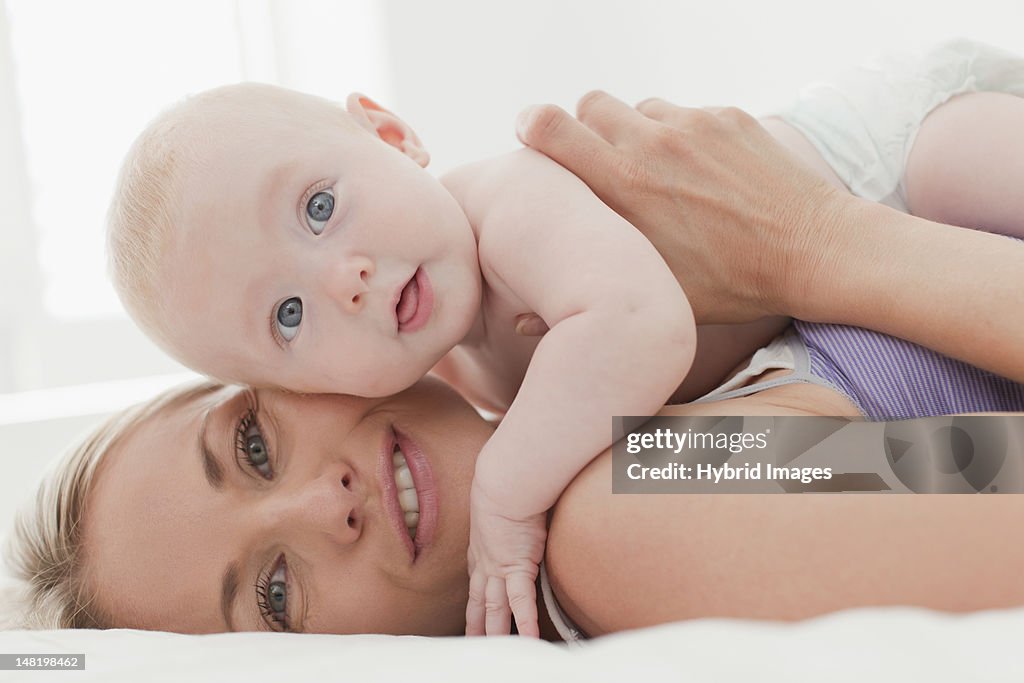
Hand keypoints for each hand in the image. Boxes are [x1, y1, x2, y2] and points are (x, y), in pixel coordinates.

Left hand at [464, 480, 546, 636]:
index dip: (475, 596)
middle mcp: (485, 561)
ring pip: (496, 608)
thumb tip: (516, 500)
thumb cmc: (505, 483)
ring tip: (496, 648)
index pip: (476, 578)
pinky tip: (529, 640)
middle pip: (480, 600)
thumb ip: (506, 509)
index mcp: (480, 546)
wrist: (505, 483)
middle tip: (473, 641)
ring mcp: (499, 568)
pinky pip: (522, 602)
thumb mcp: (498, 501)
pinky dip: (525, 622)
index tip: (474, 608)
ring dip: (495, 630)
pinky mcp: (518, 567)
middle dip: (476, 623)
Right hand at [516, 91, 848, 323]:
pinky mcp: (727, 117)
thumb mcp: (652, 298)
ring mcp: (693, 124)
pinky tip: (703, 175)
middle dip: (587, 128)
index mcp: (623, 186)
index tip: (533, 135)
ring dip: (636, 133)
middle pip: (590, 104)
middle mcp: (652, 144)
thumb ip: (581, 295)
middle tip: (600, 160)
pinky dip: (681, 137)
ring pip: (639, 109)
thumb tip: (516, 317)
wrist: (814, 252)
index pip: (551, 127)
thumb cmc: (731, 285)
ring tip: (658, 174)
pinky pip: (685, 114)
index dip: (534, 126)